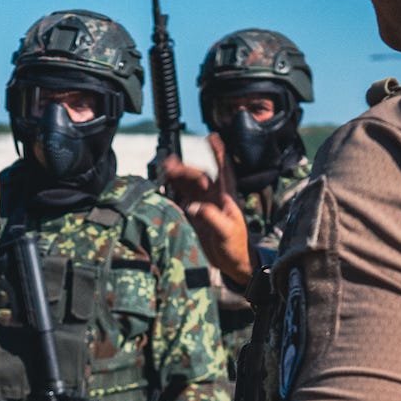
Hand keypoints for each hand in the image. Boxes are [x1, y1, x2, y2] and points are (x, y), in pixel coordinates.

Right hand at [160, 135, 252, 285]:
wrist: (235, 263)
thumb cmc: (237, 246)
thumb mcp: (226, 230)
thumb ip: (210, 217)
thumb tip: (192, 206)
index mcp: (226, 196)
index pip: (223, 169)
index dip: (218, 152)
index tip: (212, 137)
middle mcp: (215, 198)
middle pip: (198, 176)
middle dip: (184, 168)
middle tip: (168, 164)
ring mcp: (206, 206)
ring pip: (189, 186)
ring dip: (178, 177)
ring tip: (164, 170)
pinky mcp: (197, 217)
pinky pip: (184, 201)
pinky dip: (174, 194)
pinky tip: (165, 189)